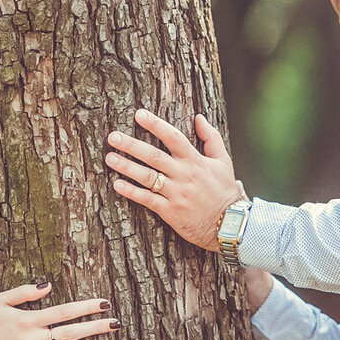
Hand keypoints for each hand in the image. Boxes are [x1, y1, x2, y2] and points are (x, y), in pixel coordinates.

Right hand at [0, 281, 118, 339]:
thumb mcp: (0, 300)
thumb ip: (25, 292)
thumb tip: (48, 284)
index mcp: (27, 320)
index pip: (63, 312)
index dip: (85, 307)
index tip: (104, 304)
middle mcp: (32, 339)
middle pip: (70, 333)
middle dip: (95, 328)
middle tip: (116, 324)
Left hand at [105, 109, 244, 251]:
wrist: (230, 225)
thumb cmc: (224, 191)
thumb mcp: (223, 161)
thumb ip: (211, 138)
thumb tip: (198, 117)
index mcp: (195, 161)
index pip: (173, 137)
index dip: (156, 125)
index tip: (139, 114)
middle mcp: (184, 175)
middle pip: (154, 156)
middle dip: (131, 145)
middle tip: (112, 136)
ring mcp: (176, 193)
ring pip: (148, 177)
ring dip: (127, 167)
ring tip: (109, 158)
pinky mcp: (170, 211)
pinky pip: (147, 200)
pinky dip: (132, 192)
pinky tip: (117, 184)